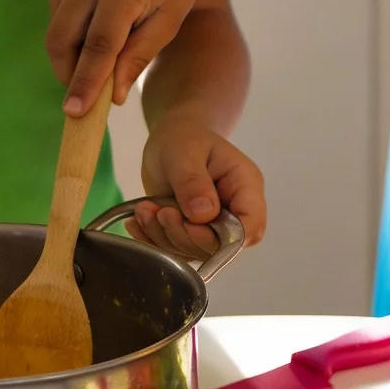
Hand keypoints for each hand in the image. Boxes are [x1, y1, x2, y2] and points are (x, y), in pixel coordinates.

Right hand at [46, 0, 219, 116]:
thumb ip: (139, 57)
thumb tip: (113, 96)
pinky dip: (71, 36)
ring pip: (56, 32)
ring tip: (102, 59)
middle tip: (88, 96)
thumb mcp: (170, 21)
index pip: (98, 45)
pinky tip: (97, 32)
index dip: (85, 82)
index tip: (74, 112)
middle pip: (62, 40)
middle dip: (70, 75)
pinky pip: (57, 17)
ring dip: (72, 57)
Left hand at [131, 110, 267, 254]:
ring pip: (194, 251)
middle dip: (183, 235)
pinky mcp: (194, 233)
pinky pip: (176, 250)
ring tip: (145, 210)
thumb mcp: (185, 152)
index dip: (223, 238)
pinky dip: (154, 240)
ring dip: (163, 236)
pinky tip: (140, 221)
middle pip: (220, 246)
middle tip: (159, 211)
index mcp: (245, 186)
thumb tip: (203, 215)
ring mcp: (214, 225)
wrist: (172, 138)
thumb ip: (193, 182)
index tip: (189, 224)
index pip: (250, 228)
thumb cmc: (184, 137)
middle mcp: (234, 211)